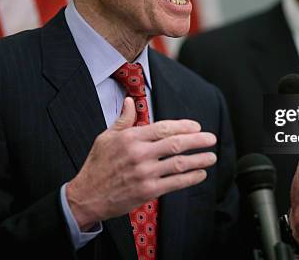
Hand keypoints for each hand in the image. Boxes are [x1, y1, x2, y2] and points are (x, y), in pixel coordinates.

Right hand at [66, 97, 216, 229]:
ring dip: (199, 160)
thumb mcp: (106, 137)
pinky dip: (190, 178)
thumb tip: (130, 101)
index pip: (164, 127)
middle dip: (198, 140)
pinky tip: (200, 174)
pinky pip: (174, 183)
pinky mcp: (147, 191)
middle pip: (176, 144)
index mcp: (130, 137)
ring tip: (211, 157)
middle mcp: (139, 153)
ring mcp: (144, 173)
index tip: (197, 126)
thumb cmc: (97, 165)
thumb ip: (123, 120)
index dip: (184, 126)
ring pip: (179, 164)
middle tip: (211, 138)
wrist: (86, 196)